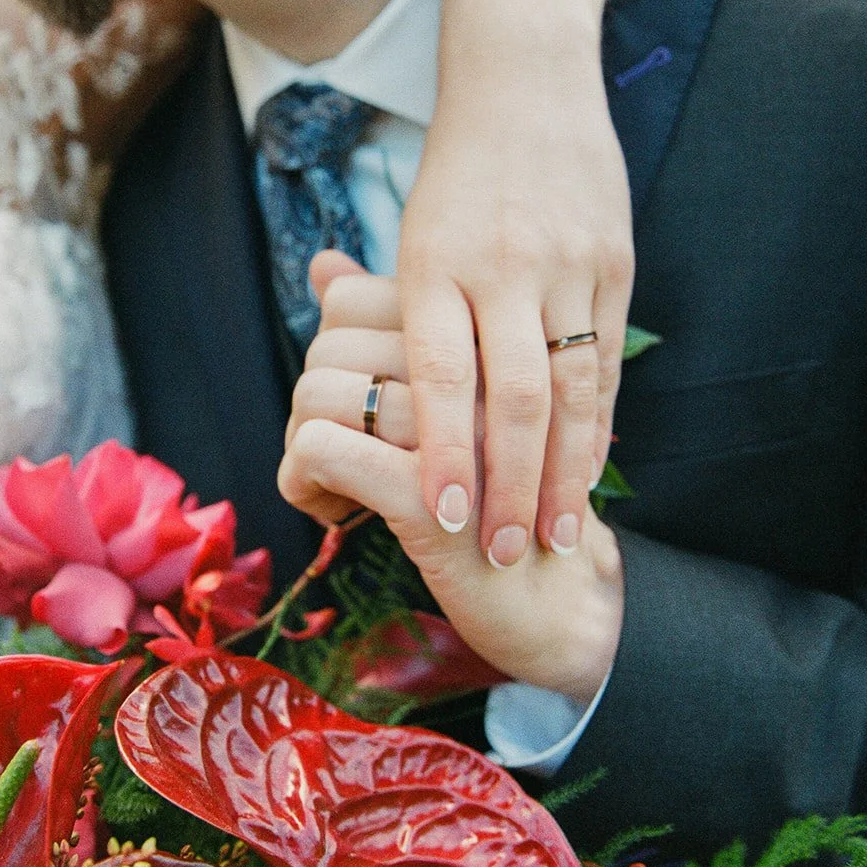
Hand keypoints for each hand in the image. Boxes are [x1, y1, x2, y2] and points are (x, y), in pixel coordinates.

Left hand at [284, 252, 622, 704]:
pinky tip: (331, 512)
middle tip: (327, 453)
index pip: (351, 299)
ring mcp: (458, 424)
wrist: (563, 602)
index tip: (348, 401)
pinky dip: (304, 482)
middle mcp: (471, 364)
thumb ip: (389, 323)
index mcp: (482, 331)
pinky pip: (321, 450)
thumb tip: (325, 265)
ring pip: (318, 391)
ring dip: (303, 445)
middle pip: (329, 344)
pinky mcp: (433, 493)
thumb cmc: (507, 488)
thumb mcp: (454, 394)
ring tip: (331, 488)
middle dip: (310, 402)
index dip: (329, 345)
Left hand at [406, 0, 632, 563]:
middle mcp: (500, 266)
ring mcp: (564, 264)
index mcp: (436, 264)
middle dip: (512, 486)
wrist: (528, 84)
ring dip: (563, 472)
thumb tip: (336, 320)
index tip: (451, 521)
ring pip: (568, 389)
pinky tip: (588, 470)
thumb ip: (385, 297)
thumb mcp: (412, 234)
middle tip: (506, 551)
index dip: (447, 457)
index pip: (441, 379)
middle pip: (511, 398)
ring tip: (555, 532)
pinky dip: (597, 425)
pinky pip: (607, 362)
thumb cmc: (458, 176)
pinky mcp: (613, 263)